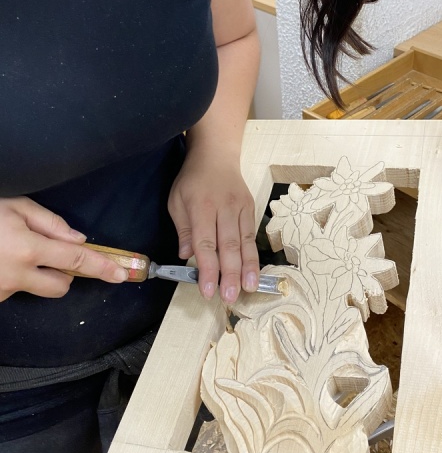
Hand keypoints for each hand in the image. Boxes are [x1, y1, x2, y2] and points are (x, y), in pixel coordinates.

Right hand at [0, 197, 127, 301]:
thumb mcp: (14, 204)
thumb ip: (49, 223)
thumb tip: (77, 239)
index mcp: (27, 248)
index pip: (76, 261)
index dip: (101, 267)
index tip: (122, 275)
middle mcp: (16, 275)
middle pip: (60, 287)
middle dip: (63, 274)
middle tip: (46, 252)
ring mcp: (0, 291)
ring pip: (33, 288)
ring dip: (32, 274)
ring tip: (9, 250)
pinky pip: (11, 289)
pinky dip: (10, 277)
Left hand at [168, 156, 258, 302]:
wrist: (217, 155)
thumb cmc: (192, 180)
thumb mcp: (176, 201)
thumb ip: (183, 229)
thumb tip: (186, 255)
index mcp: (201, 207)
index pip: (205, 244)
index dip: (208, 269)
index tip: (208, 291)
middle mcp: (223, 208)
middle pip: (228, 246)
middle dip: (230, 274)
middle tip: (230, 297)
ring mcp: (240, 208)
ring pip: (244, 242)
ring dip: (247, 268)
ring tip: (249, 289)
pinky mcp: (251, 208)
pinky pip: (252, 235)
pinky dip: (253, 255)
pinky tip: (254, 272)